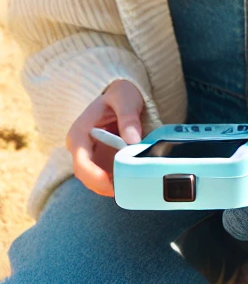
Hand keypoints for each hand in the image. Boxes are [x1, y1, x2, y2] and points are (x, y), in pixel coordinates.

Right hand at [65, 79, 143, 195]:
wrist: (123, 93)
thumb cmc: (121, 93)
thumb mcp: (125, 98)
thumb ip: (128, 117)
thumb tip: (132, 140)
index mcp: (79, 133)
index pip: (81, 162)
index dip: (94, 176)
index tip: (110, 184)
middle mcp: (80, 147)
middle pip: (86, 175)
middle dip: (103, 186)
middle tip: (125, 190)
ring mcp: (90, 154)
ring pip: (94, 179)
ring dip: (110, 186)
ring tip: (130, 186)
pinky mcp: (100, 158)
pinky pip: (105, 174)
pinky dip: (115, 180)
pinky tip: (129, 181)